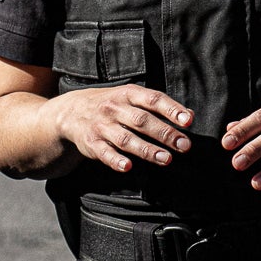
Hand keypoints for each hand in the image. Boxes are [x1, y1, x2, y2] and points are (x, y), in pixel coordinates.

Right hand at [47, 85, 194, 173]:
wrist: (71, 112)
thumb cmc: (112, 105)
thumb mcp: (132, 98)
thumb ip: (159, 107)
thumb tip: (189, 115)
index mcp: (127, 94)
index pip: (153, 99)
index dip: (171, 109)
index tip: (188, 121)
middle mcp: (114, 108)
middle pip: (142, 121)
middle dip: (165, 133)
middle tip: (185, 146)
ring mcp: (102, 126)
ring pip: (126, 138)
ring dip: (147, 150)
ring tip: (166, 159)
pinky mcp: (91, 143)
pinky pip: (104, 152)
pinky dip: (115, 160)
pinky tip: (127, 167)